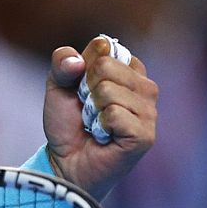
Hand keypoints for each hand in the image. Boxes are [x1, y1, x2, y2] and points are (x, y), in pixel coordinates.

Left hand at [42, 36, 156, 198]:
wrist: (64, 161)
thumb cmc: (67, 123)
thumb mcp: (57, 84)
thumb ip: (62, 62)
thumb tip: (79, 62)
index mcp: (130, 69)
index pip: (103, 46)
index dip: (82, 68)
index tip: (82, 88)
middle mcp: (146, 87)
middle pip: (105, 66)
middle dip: (86, 90)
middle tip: (89, 110)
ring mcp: (149, 112)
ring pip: (108, 91)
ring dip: (91, 111)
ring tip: (96, 125)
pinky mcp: (145, 135)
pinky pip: (114, 114)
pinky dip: (99, 126)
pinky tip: (104, 137)